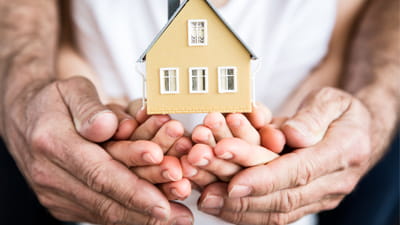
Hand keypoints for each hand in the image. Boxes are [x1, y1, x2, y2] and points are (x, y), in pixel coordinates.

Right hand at [2, 77, 192, 224]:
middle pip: (105, 200)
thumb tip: (108, 126)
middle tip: (181, 215)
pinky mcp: (63, 202)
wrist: (26, 118)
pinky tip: (152, 214)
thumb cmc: (55, 101)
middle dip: (146, 210)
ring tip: (176, 217)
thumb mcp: (71, 89)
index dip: (134, 189)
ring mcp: (56, 193)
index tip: (163, 201)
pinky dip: (129, 214)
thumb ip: (90, 107)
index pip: (99, 172)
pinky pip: (99, 212)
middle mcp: (51, 175)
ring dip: (141, 217)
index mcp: (53, 143)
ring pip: (104, 212)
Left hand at [198, 87, 371, 224]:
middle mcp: (333, 182)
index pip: (300, 171)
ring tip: (207, 200)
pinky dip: (247, 212)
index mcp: (343, 152)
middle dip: (243, 198)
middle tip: (208, 193)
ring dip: (239, 210)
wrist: (358, 131)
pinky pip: (277, 213)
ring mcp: (321, 196)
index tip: (234, 183)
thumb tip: (291, 135)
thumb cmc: (341, 112)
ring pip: (278, 212)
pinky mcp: (308, 201)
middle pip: (284, 197)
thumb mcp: (332, 101)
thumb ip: (313, 116)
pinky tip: (222, 206)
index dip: (264, 179)